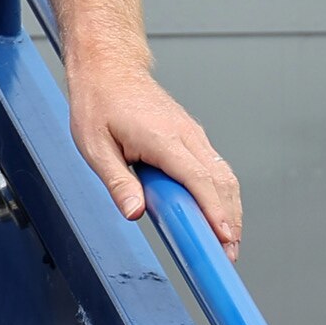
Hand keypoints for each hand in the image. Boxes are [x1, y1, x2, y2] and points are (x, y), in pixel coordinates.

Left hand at [66, 51, 241, 256]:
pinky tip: (218, 215)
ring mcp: (192, 134)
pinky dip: (222, 194)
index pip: (197, 178)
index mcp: (162, 137)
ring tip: (227, 243)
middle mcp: (185, 134)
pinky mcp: (192, 137)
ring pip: (223, 174)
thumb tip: (134, 212)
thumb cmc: (99, 104)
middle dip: (230, 219)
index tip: (224, 237)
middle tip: (228, 255)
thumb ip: (117, 182)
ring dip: (230, 209)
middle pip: (221, 180)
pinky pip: (215, 167)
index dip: (214, 210)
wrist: (110, 69)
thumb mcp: (95, 147)